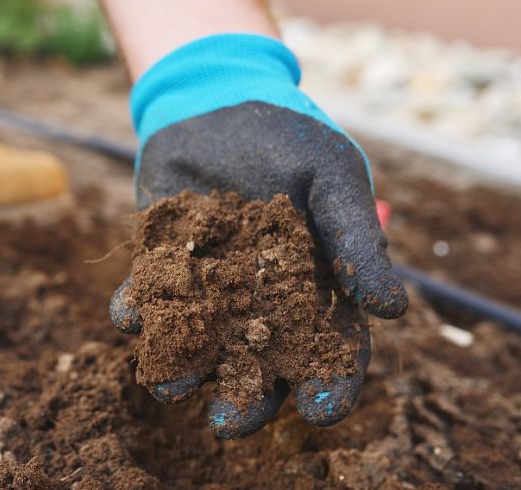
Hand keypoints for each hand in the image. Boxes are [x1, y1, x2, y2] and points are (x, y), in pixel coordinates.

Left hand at [112, 34, 406, 438]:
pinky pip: (146, 297)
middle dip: (245, 398)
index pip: (329, 348)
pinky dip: (136, 310)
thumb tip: (391, 310)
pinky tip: (129, 318)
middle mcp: (260, 298)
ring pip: (198, 342)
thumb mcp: (332, 176)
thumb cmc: (288, 136)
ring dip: (182, 367)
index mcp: (314, 286)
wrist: (216, 97)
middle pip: (257, 363)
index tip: (320, 407)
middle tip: (228, 423)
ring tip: (168, 386)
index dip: (329, 382)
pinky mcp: (160, 263)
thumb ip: (357, 238)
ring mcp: (208, 284)